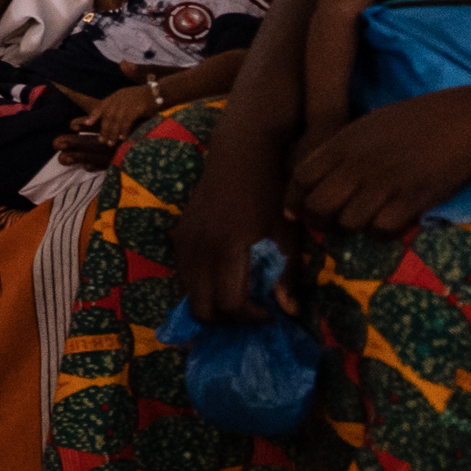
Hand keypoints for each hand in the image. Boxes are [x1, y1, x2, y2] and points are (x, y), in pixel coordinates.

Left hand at [61, 84, 156, 168]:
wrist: (156, 93)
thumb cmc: (141, 99)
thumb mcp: (126, 99)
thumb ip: (116, 106)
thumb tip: (109, 120)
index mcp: (115, 97)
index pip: (101, 106)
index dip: (93, 115)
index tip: (86, 124)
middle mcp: (118, 99)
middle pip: (107, 116)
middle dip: (104, 129)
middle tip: (102, 141)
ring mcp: (126, 103)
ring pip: (116, 121)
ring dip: (112, 133)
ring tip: (110, 143)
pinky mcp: (135, 108)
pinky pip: (126, 121)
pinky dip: (123, 130)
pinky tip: (123, 138)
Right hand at [171, 141, 286, 322]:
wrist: (243, 151)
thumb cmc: (272, 189)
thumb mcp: (287, 231)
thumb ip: (286, 273)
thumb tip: (289, 311)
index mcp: (227, 248)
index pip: (229, 304)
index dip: (251, 317)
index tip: (271, 313)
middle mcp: (199, 248)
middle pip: (200, 308)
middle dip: (227, 319)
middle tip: (251, 312)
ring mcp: (185, 240)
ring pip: (187, 293)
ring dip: (211, 304)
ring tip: (238, 297)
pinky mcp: (180, 233)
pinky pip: (183, 273)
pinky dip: (200, 285)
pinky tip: (223, 277)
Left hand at [289, 89, 470, 235]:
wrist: (466, 120)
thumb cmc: (418, 118)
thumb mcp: (369, 124)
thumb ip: (343, 149)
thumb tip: (323, 175)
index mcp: (343, 143)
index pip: (300, 178)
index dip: (295, 198)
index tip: (299, 209)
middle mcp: (357, 165)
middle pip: (318, 206)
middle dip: (319, 219)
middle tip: (330, 222)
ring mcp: (384, 184)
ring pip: (348, 222)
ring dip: (353, 225)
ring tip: (365, 217)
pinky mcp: (411, 201)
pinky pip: (380, 231)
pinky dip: (380, 232)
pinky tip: (388, 221)